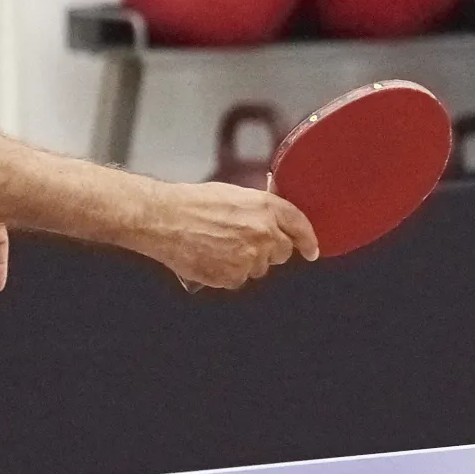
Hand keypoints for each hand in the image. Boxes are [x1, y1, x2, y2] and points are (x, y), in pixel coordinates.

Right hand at [135, 182, 318, 289]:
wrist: (163, 219)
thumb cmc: (191, 203)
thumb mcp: (232, 194)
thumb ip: (257, 208)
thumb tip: (269, 217)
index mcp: (266, 207)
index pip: (300, 226)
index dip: (308, 240)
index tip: (311, 251)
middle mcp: (264, 233)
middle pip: (282, 252)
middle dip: (268, 250)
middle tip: (242, 242)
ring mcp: (251, 257)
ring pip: (258, 268)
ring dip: (245, 262)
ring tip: (216, 246)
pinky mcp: (234, 276)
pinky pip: (238, 280)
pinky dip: (226, 273)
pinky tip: (209, 258)